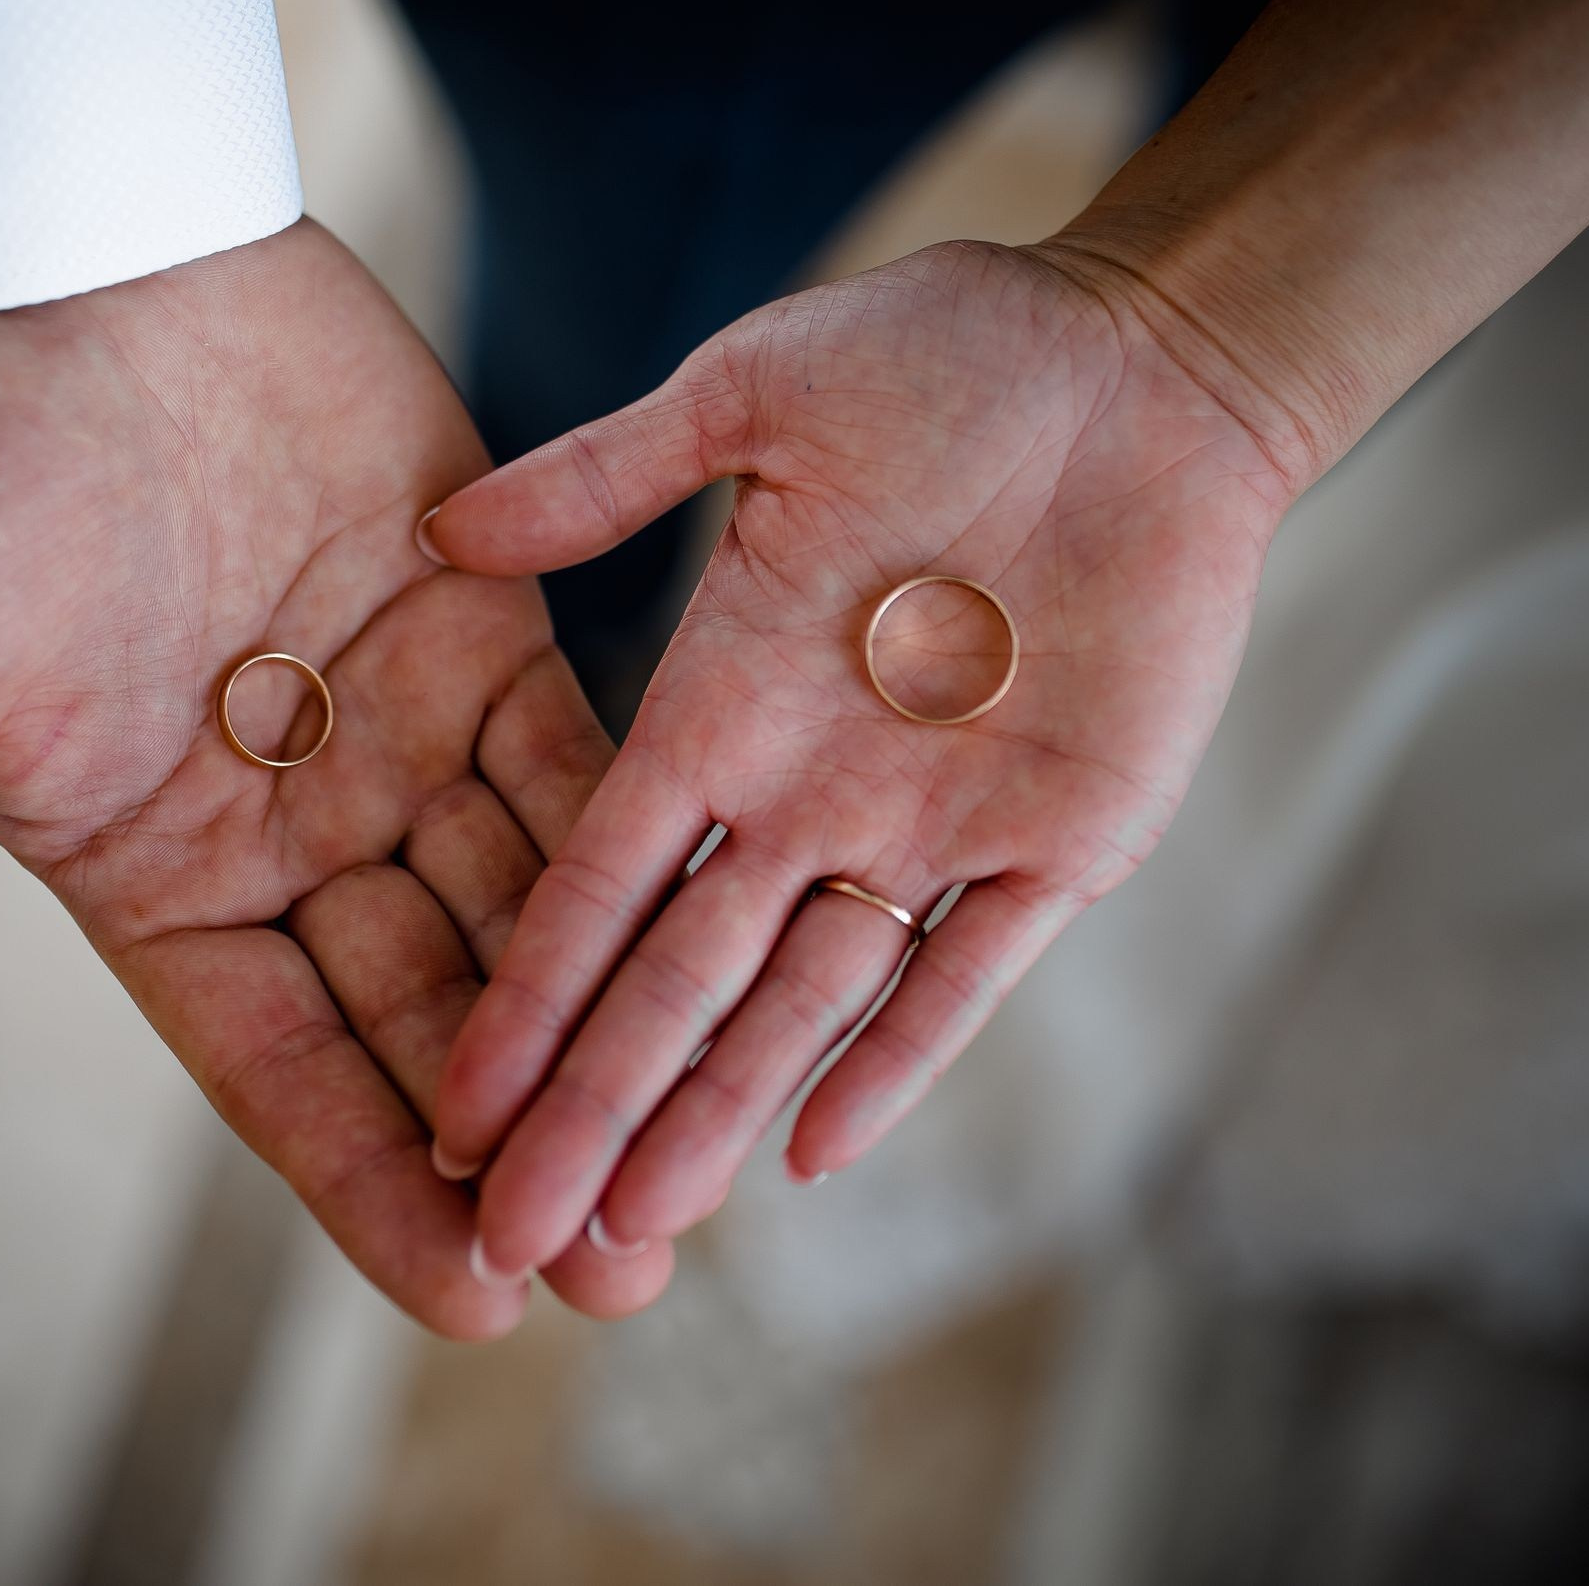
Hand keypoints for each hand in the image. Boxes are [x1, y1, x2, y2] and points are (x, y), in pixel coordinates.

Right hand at [0, 220, 671, 1336]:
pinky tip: (727, 933)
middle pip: (426, 1013)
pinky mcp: (481, 620)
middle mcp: (281, 823)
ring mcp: (387, 724)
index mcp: (147, 873)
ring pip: (523, 904)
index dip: (373, 1185)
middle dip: (525, 1134)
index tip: (478, 1297)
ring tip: (703, 1140)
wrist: (62, 247)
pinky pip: (580, 754)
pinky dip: (647, 845)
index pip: (279, 1070)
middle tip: (632, 1264)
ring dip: (610, 1016)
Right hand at [422, 238, 1309, 1277]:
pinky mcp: (1060, 840)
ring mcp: (928, 828)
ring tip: (635, 1228)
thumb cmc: (951, 354)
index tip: (450, 1104)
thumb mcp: (756, 396)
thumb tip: (445, 529)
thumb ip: (608, 473)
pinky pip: (968, 974)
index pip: (597, 881)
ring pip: (803, 1004)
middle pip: (680, 980)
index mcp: (718, 700)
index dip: (525, 995)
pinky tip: (820, 1155)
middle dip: (595, 1103)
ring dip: (718, 1112)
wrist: (1144, 363)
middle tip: (513, 1235)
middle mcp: (804, 791)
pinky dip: (899, 1058)